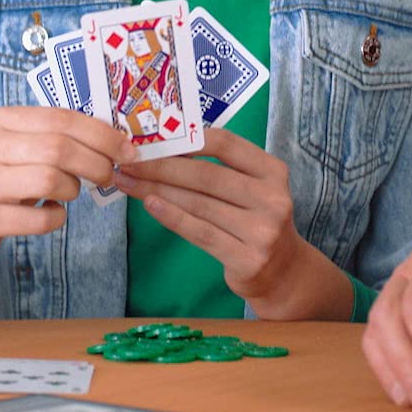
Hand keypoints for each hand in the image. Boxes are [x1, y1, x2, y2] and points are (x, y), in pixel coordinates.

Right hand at [0, 106, 133, 269]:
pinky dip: (56, 218)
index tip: (127, 149)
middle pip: (58, 148)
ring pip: (49, 180)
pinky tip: (52, 214)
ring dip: (73, 189)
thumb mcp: (18, 147)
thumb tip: (115, 138)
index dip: (101, 133)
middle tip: (109, 175)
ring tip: (70, 193)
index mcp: (1, 121)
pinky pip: (38, 219)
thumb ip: (54, 137)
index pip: (60, 118)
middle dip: (96, 163)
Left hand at [113, 128, 338, 318]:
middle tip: (128, 161)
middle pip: (206, 175)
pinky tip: (149, 205)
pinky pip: (200, 232)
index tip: (152, 139)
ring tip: (128, 182)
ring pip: (198, 203)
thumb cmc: (256, 221)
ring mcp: (262, 230)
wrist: (284, 273)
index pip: (225, 144)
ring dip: (156, 190)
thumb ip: (221, 170)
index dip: (187, 139)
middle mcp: (271, 198)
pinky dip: (172, 217)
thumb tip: (165, 149)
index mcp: (272, 171)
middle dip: (161, 166)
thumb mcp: (252, 189)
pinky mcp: (247, 258)